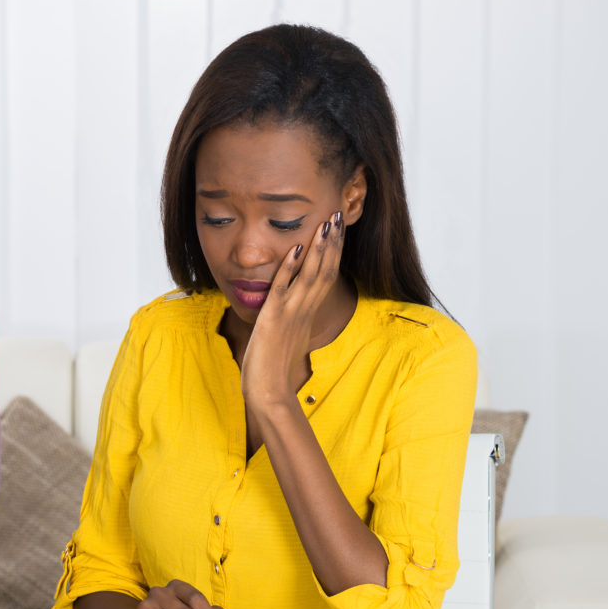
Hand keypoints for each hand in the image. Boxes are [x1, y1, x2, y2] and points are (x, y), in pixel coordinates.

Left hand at [240, 211, 345, 410]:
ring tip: (326, 223)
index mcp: (307, 313)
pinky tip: (295, 248)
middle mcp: (304, 310)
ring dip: (318, 248)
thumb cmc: (274, 370)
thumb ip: (290, 323)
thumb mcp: (286, 339)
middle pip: (325, 270)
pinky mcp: (275, 318)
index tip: (337, 230)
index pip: (326, 276)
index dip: (333, 253)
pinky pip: (284, 288)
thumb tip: (288, 316)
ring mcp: (291, 313)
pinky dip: (291, 268)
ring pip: (311, 275)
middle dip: (332, 243)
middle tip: (338, 216)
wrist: (269, 392)